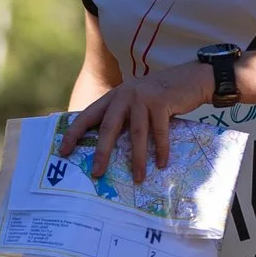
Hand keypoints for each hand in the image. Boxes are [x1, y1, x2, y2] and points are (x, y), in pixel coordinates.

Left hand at [58, 63, 213, 183]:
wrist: (192, 78)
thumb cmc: (162, 95)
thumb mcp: (137, 101)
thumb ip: (123, 116)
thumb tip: (109, 148)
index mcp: (114, 96)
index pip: (88, 115)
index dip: (74, 133)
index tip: (63, 151)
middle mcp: (124, 95)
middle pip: (108, 127)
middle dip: (102, 152)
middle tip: (97, 173)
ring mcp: (143, 97)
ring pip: (136, 134)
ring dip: (137, 159)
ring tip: (138, 178)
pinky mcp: (161, 101)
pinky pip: (159, 132)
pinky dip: (161, 150)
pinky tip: (161, 164)